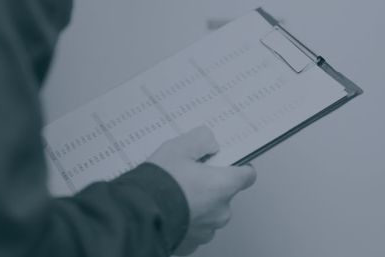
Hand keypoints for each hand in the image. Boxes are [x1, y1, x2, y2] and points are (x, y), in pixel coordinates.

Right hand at [147, 126, 256, 254]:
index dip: (238, 167)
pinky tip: (171, 210)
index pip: (247, 175)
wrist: (137, 213)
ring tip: (176, 194)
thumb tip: (210, 143)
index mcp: (223, 186)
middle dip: (210, 185)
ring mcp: (206, 230)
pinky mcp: (191, 244)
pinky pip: (194, 228)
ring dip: (198, 204)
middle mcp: (220, 212)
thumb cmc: (159, 183)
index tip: (228, 163)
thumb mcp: (179, 147)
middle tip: (189, 176)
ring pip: (209, 213)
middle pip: (225, 194)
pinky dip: (186, 220)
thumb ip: (201, 140)